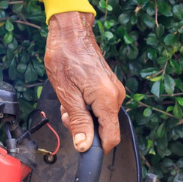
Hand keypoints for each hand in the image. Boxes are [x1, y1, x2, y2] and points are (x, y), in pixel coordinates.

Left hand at [44, 11, 125, 151]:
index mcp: (107, 100)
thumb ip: (79, 122)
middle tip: (67, 114)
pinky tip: (76, 95)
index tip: (81, 146)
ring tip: (69, 100)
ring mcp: (114, 91)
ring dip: (84, 116)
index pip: (111, 137)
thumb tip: (84, 146)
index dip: (96, 147)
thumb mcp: (68, 95)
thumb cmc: (66, 58)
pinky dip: (87, 107)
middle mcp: (116, 96)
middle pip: (105, 129)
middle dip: (85, 129)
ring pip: (101, 118)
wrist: (71, 34)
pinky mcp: (110, 87)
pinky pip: (101, 107)